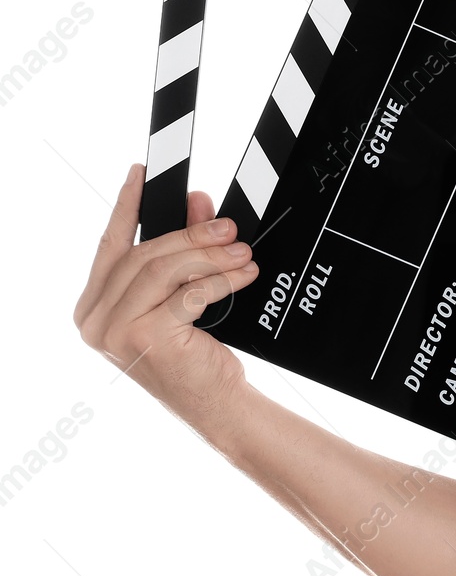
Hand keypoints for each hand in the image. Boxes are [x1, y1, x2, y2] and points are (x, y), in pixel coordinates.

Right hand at [74, 162, 256, 423]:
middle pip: (143, 254)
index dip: (126, 205)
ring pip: (163, 270)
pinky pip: (188, 293)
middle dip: (191, 234)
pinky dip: (221, 280)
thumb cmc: (195, 350)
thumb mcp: (184, 293)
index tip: (140, 172)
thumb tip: (197, 199)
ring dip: (210, 256)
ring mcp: (112, 333)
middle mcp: (92, 320)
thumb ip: (184, 247)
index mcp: (93, 305)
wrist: (215, 403)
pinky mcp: (143, 339)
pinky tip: (244, 276)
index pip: (110, 244)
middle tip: (229, 227)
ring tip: (243, 253)